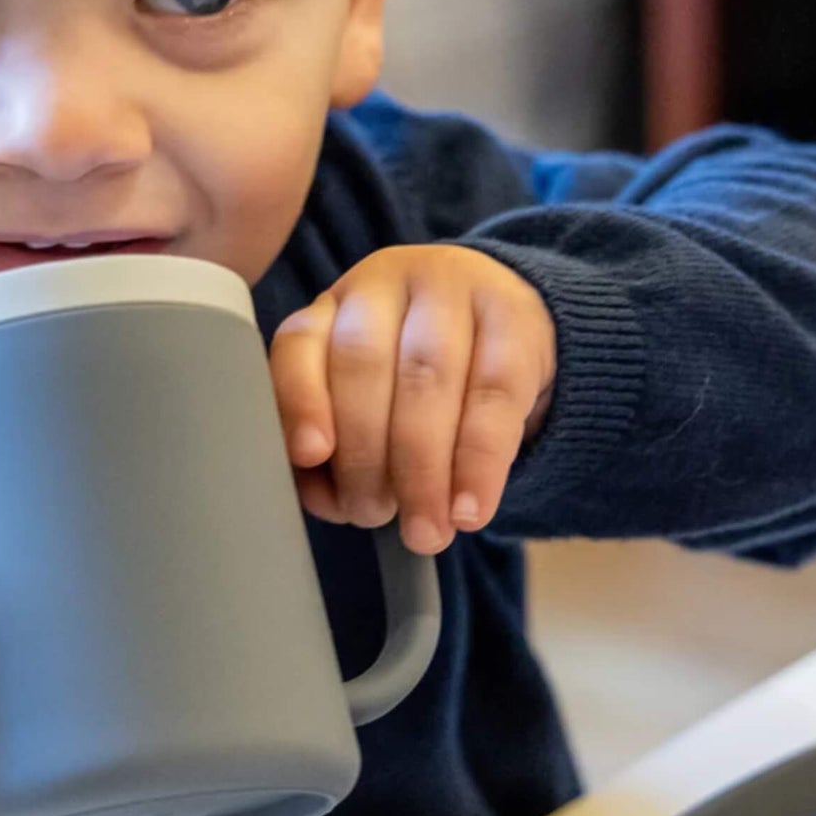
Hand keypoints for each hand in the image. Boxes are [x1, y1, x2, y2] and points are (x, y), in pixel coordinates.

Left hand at [271, 245, 555, 553]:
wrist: (506, 324)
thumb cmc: (413, 378)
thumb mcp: (363, 396)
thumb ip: (333, 442)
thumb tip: (324, 499)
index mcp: (331, 306)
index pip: (301, 344)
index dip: (301, 400)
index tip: (310, 455)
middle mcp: (384, 285)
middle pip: (363, 365)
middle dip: (365, 455)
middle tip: (372, 517)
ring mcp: (451, 291)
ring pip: (426, 379)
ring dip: (421, 470)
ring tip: (425, 530)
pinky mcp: (514, 316)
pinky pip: (494, 395)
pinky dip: (478, 463)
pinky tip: (469, 511)